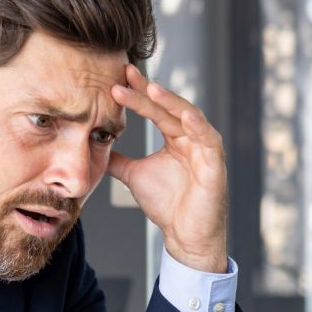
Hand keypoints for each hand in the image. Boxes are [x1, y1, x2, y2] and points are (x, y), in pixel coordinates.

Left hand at [108, 63, 227, 273]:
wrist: (184, 235)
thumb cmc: (167, 205)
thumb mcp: (134, 175)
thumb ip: (118, 159)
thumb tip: (96, 147)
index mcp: (175, 137)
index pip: (155, 109)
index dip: (137, 93)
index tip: (117, 79)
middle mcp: (191, 137)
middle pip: (168, 108)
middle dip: (148, 91)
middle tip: (126, 75)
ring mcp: (205, 148)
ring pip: (189, 116)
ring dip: (171, 102)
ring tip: (151, 88)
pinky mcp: (215, 164)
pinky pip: (209, 140)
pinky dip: (198, 126)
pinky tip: (185, 115)